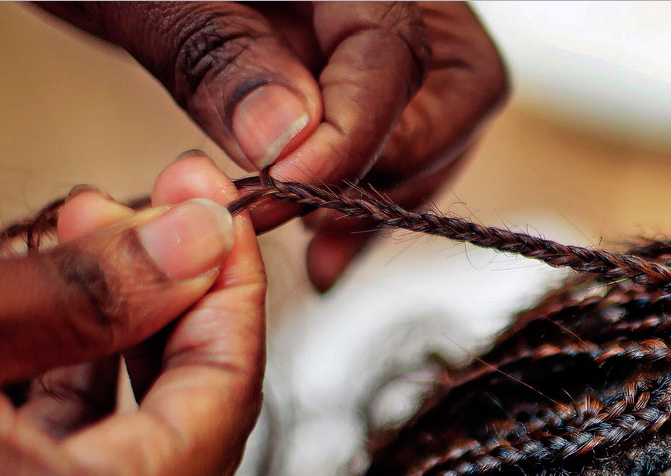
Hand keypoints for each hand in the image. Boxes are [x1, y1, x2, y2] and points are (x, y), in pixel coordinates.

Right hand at [0, 154, 264, 475]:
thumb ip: (83, 293)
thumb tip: (199, 237)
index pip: (224, 403)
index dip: (232, 296)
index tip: (222, 214)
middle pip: (195, 435)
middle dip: (181, 317)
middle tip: (162, 218)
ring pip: (138, 461)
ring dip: (127, 353)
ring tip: (96, 244)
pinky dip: (81, 407)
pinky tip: (55, 327)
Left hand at [38, 1, 508, 289]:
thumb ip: (215, 55)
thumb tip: (290, 140)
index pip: (395, 51)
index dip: (354, 132)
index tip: (286, 183)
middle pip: (455, 90)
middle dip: (392, 168)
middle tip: (307, 214)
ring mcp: (372, 30)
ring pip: (438, 123)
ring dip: (382, 195)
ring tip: (309, 241)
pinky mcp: (349, 69)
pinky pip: (402, 138)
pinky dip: (366, 198)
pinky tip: (322, 249)